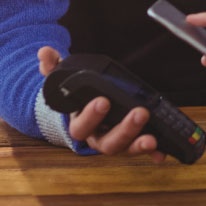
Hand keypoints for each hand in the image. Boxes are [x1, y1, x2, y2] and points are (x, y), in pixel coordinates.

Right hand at [37, 46, 164, 162]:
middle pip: (107, 142)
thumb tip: (45, 53)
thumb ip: (53, 67)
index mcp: (79, 124)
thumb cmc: (77, 96)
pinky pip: (139, 149)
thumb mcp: (63, 81)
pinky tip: (160, 152)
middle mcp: (96, 137)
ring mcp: (114, 141)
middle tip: (139, 114)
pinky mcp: (129, 142)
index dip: (91, 116)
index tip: (103, 100)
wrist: (84, 110)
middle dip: (124, 130)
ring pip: (124, 148)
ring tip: (152, 139)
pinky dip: (152, 152)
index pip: (81, 126)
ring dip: (138, 145)